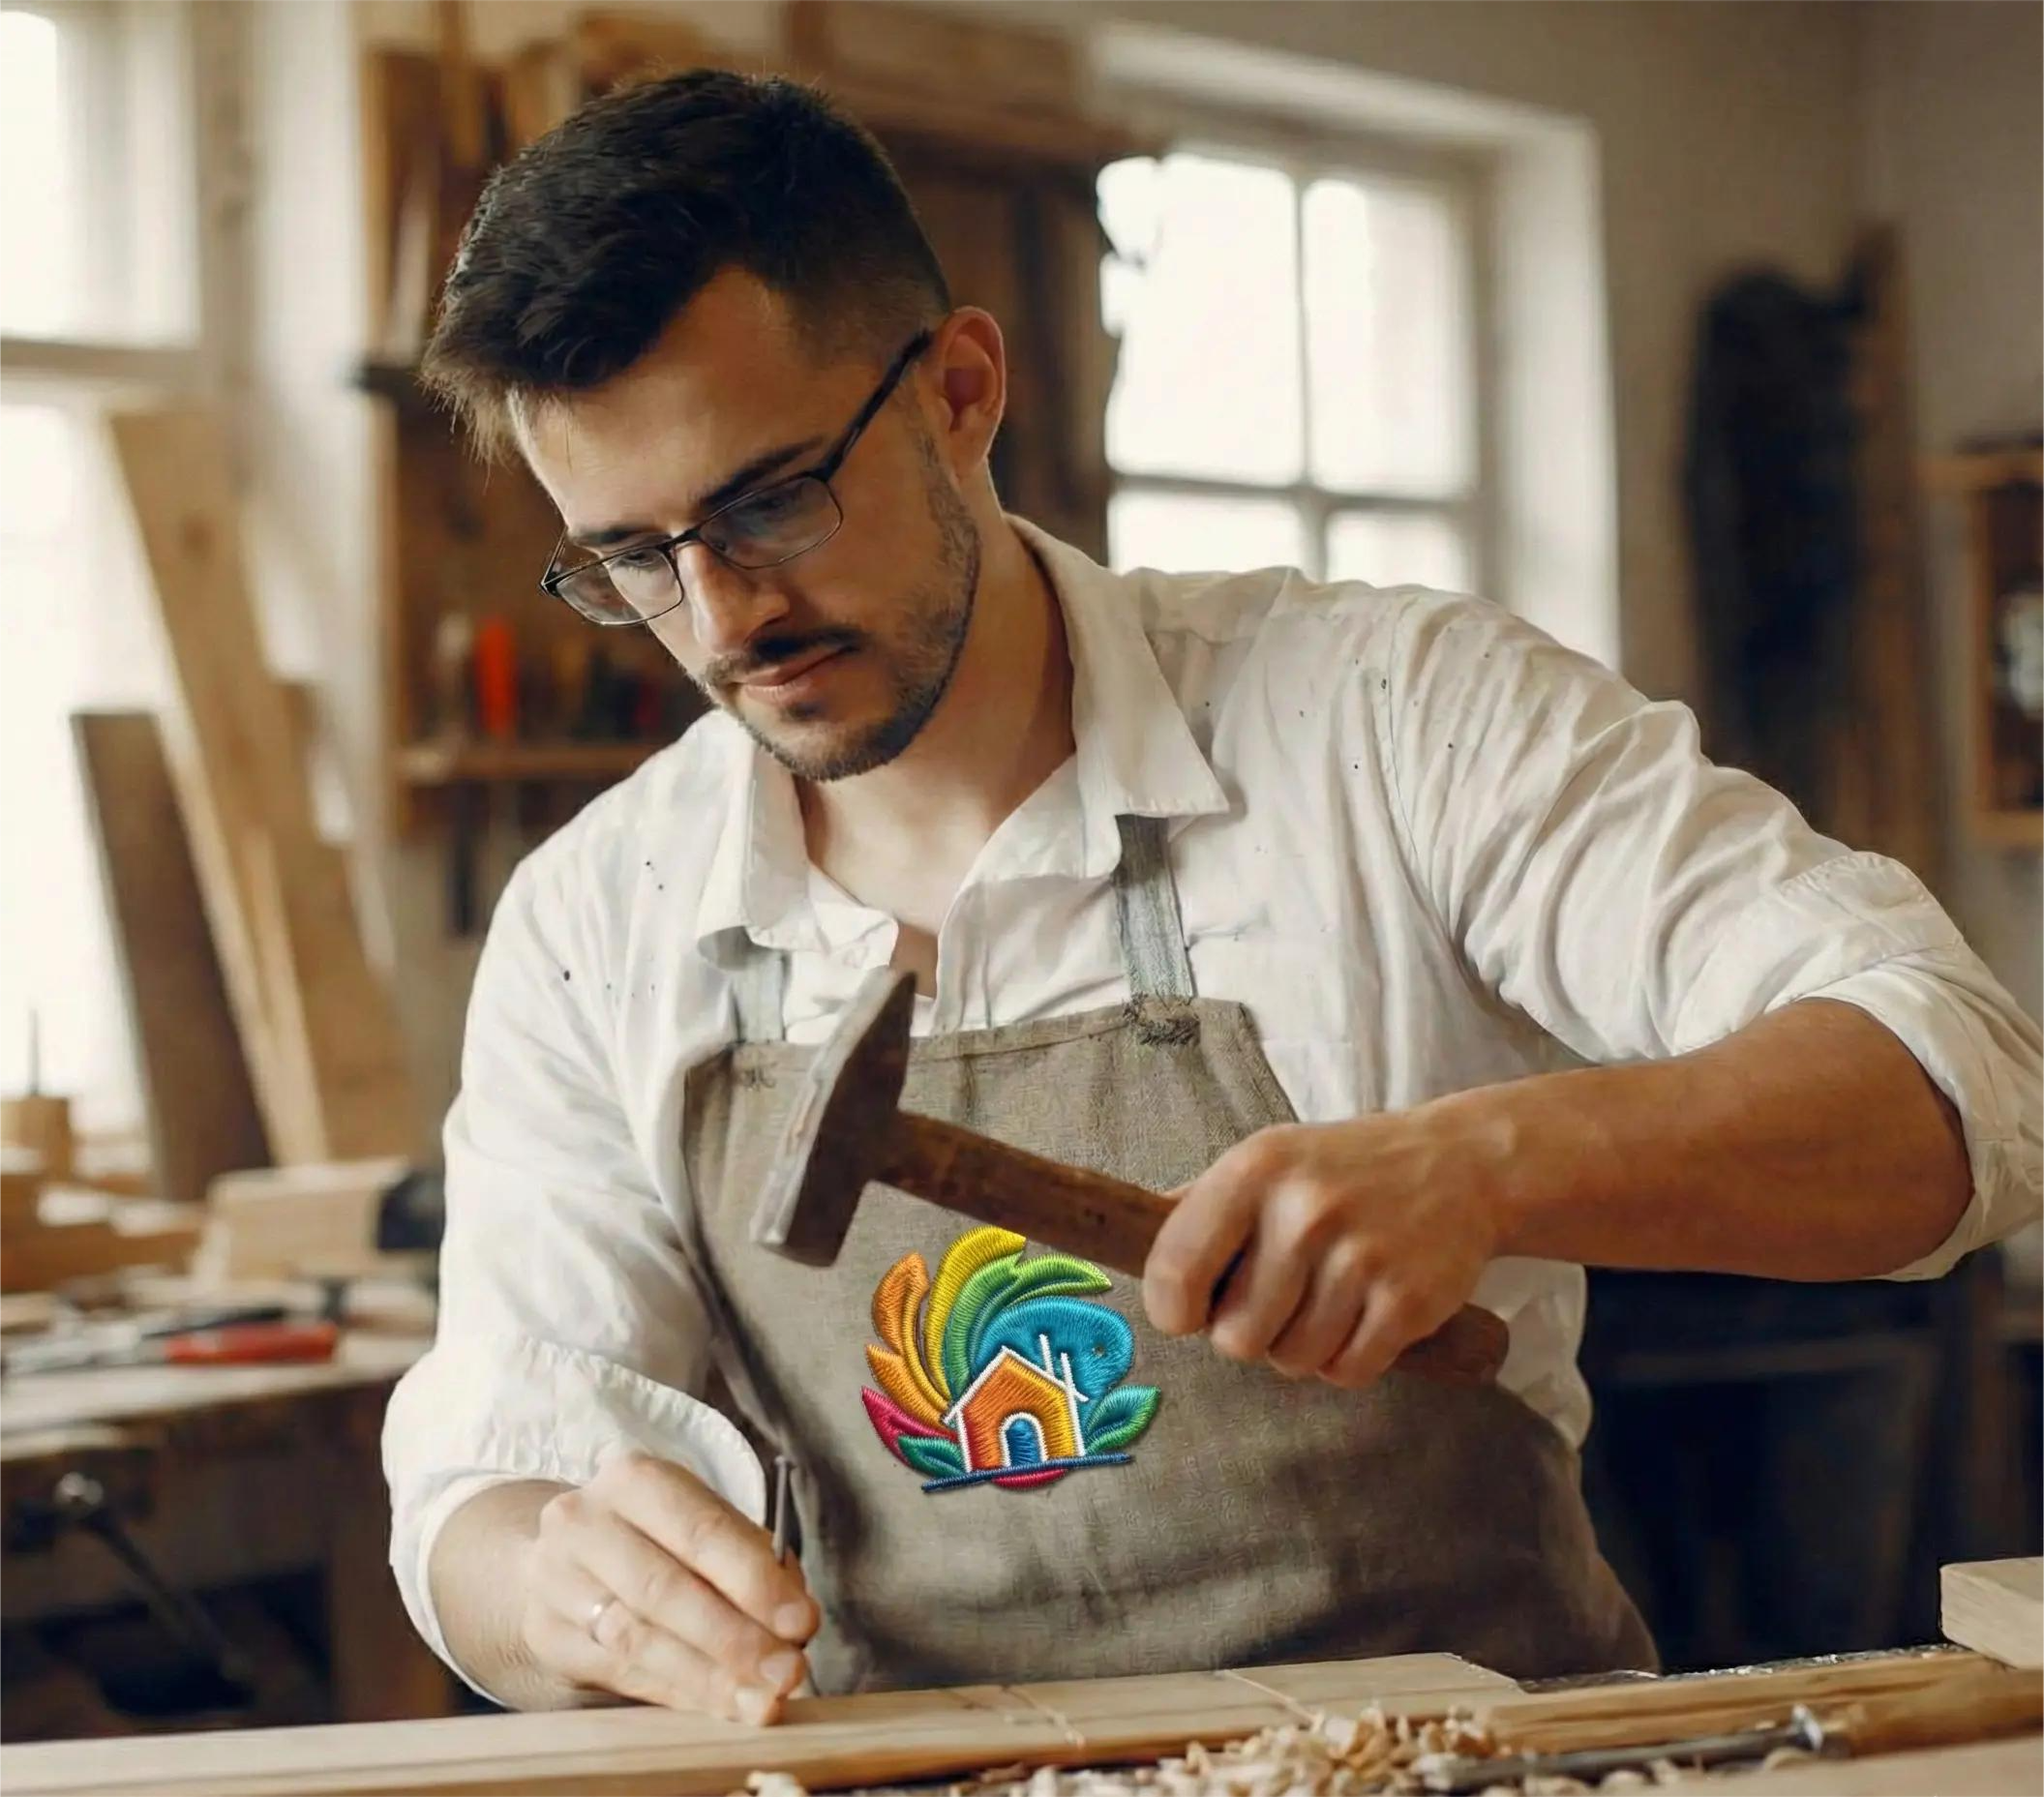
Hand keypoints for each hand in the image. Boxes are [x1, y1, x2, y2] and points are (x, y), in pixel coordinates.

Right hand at [517, 1452, 818, 1723]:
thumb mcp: (704, 1527)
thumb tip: (794, 1624)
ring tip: (761, 1701)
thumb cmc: (658, 1538)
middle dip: (735, 1638)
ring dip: (708, 1677)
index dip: (755, 1580)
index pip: (701, 1531)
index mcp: (635, 1479)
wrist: (565, 1554)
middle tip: (788, 1673)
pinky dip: (677, 1692)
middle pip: (664, 1589)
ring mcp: (555, 1579)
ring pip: (638, 1638)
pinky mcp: (546, 1633)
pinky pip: (619, 1671)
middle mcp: (584, 1522)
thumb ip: (752, 1564)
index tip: (802, 1622)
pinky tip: (719, 1704)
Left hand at [1142, 1114, 1504, 1387]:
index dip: (1172, 1309)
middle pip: (1235, 1338)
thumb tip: (1121, 1235)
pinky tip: (1360, 1316)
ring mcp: (1360, 1257)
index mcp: (1253, 1171)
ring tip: (1324, 1299)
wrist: (1461, 1166)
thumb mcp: (1267, 1160)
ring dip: (1301, 1347)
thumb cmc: (1343, 1170)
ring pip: (1292, 1361)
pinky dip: (1348, 1360)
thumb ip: (1197, 1204)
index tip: (1188, 1310)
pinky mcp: (1407, 1300)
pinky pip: (1346, 1373)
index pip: (1174, 1272)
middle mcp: (1303, 1211)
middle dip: (1249, 1332)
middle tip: (1278, 1299)